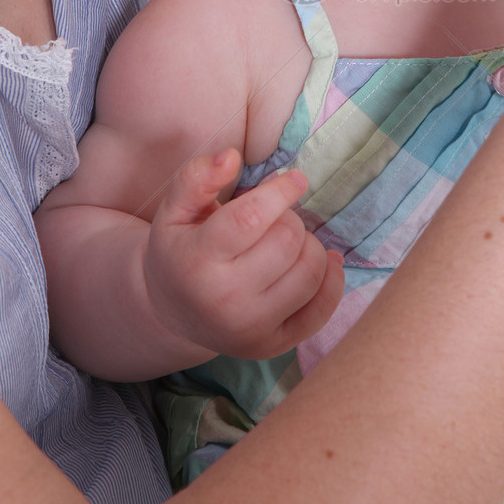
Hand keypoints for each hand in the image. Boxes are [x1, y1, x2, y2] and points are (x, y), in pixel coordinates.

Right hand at [143, 150, 343, 359]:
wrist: (172, 313)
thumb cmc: (180, 250)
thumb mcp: (174, 210)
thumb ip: (197, 177)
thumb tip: (231, 157)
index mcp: (195, 261)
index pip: (250, 219)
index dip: (280, 192)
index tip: (294, 179)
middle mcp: (223, 301)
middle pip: (286, 242)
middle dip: (290, 218)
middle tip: (277, 218)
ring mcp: (250, 329)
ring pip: (309, 272)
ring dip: (310, 245)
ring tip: (290, 240)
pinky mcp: (274, 345)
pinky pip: (322, 309)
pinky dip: (332, 279)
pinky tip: (320, 261)